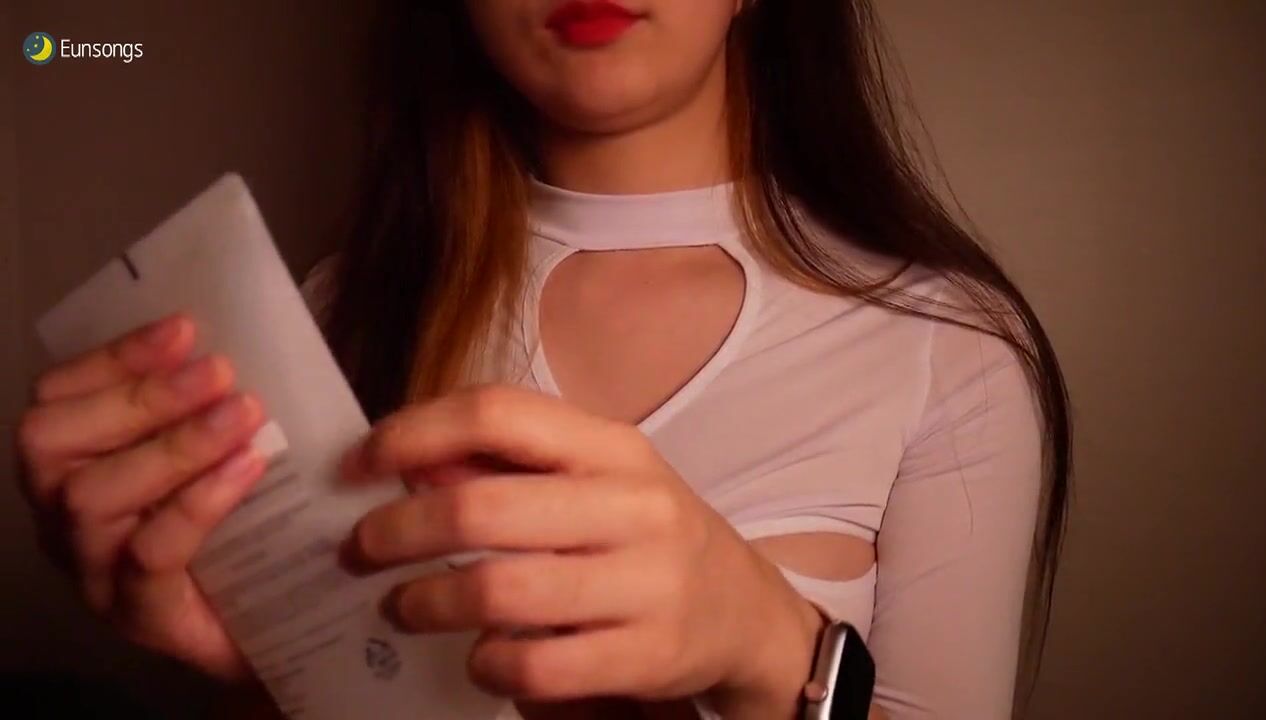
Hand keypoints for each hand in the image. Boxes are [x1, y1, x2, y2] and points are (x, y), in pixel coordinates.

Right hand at [16, 315, 267, 681]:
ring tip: (245, 413)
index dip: (115, 356)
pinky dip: (199, 502)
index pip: (59, 396)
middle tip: (221, 372)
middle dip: (140, 396)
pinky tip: (249, 467)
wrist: (270, 625)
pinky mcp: (137, 615)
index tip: (183, 327)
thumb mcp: (217, 454)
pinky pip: (148, 553)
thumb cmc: (236, 528)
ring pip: (92, 496)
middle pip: (53, 441)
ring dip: (173, 444)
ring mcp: (92, 570)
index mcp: (72, 464)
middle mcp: (61, 517)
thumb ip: (206, 403)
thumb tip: (230, 340)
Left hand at [342, 385, 823, 717]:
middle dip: (397, 530)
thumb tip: (409, 464)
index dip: (412, 433)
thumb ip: (510, 464)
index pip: (497, 413)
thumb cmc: (643, 535)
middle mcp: (635, 505)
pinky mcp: (650, 654)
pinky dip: (487, 662)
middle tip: (360, 549)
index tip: (357, 463)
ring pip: (501, 590)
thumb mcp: (593, 480)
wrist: (743, 611)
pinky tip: (477, 656)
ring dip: (427, 602)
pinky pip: (538, 664)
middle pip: (483, 507)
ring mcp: (648, 582)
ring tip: (401, 607)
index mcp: (613, 446)